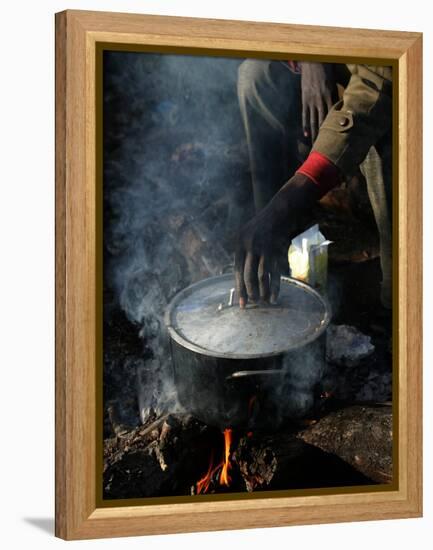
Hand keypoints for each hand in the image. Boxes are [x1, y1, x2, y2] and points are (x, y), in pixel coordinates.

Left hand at [234, 174, 319, 306]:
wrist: (279, 211)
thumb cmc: (263, 225)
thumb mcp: (247, 235)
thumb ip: (244, 253)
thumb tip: (242, 276)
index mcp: (239, 244)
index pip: (237, 271)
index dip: (239, 287)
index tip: (241, 302)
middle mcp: (248, 246)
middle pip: (247, 275)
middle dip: (250, 292)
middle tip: (253, 304)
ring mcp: (262, 248)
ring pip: (260, 276)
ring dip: (262, 291)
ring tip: (263, 301)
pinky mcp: (275, 250)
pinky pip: (274, 272)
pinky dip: (274, 286)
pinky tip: (274, 297)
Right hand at [299, 62, 337, 141]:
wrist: (313, 63)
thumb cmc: (327, 71)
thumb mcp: (335, 81)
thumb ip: (338, 93)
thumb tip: (345, 103)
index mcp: (330, 95)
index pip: (333, 115)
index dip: (333, 127)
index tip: (335, 138)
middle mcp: (320, 100)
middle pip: (322, 121)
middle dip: (323, 135)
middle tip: (324, 146)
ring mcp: (311, 101)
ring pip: (313, 120)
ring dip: (314, 133)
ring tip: (314, 144)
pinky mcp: (305, 100)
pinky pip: (305, 115)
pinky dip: (306, 125)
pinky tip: (306, 134)